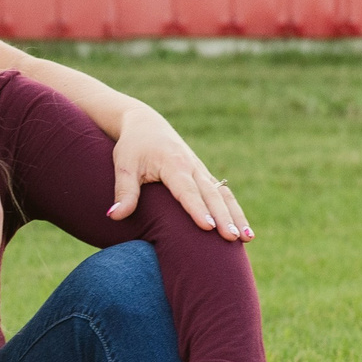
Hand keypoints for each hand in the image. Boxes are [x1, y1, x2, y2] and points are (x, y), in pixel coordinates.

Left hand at [108, 109, 251, 240]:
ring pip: (223, 195)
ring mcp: (201, 171)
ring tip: (248, 237)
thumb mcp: (124, 166)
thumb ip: (123, 191)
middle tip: (233, 237)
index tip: (208, 227)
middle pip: (211, 195)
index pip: (187, 190)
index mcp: (173, 163)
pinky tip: (244, 229)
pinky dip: (234, 210)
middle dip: (224, 217)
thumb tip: (114, 216)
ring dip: (236, 215)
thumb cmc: (132, 146)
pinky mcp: (204, 176)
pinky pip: (223, 194)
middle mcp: (192, 167)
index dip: (197, 209)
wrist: (146, 124)